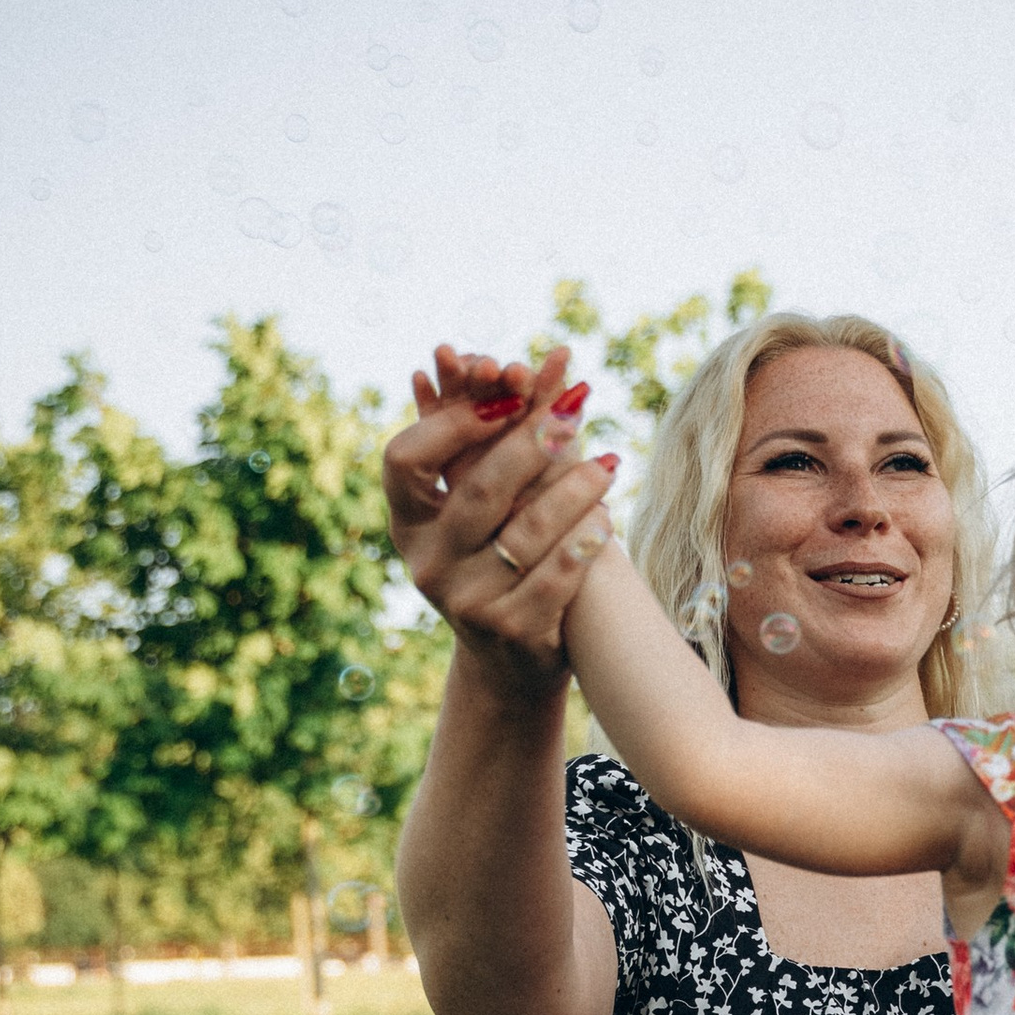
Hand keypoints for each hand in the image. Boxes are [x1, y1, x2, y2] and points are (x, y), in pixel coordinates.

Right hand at [381, 343, 619, 686]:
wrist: (510, 659)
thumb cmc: (498, 560)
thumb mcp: (483, 504)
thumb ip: (492, 436)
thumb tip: (498, 355)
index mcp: (409, 522)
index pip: (404, 459)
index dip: (451, 422)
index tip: (503, 393)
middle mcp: (428, 562)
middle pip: (478, 491)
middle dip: (530, 445)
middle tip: (573, 412)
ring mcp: (466, 601)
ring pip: (525, 535)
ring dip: (573, 492)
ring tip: (609, 463)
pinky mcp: (511, 631)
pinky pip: (554, 580)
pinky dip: (584, 544)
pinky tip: (608, 519)